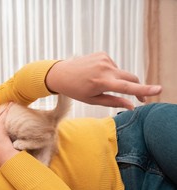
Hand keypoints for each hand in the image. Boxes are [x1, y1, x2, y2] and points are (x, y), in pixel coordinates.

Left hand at [45, 52, 161, 109]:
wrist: (60, 74)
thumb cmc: (75, 90)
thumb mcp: (93, 100)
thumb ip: (114, 102)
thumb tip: (131, 106)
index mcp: (102, 82)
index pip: (128, 87)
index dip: (144, 89)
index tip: (158, 90)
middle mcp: (105, 68)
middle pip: (131, 78)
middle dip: (136, 87)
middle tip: (139, 98)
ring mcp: (104, 59)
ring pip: (121, 73)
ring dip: (116, 80)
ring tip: (98, 84)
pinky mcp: (102, 54)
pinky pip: (113, 66)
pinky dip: (110, 73)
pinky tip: (96, 75)